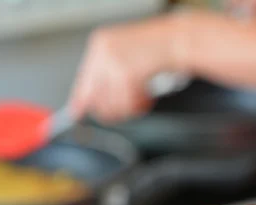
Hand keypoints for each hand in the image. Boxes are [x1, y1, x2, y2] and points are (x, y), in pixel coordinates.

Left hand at [68, 16, 186, 123]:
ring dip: (127, 109)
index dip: (81, 99)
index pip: (83, 78)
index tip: (77, 113)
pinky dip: (138, 107)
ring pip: (110, 104)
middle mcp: (103, 51)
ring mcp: (114, 62)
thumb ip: (105, 75)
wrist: (178, 39)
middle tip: (123, 111)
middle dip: (110, 109)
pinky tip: (147, 98)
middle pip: (95, 96)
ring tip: (140, 102)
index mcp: (100, 42)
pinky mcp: (126, 74)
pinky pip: (125, 104)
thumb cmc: (156, 48)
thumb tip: (84, 102)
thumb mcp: (125, 55)